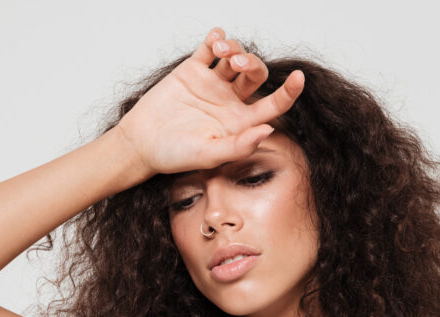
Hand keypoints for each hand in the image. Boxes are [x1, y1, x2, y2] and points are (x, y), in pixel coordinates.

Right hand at [114, 27, 304, 176]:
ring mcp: (212, 84)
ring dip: (234, 48)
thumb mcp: (209, 155)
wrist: (140, 144)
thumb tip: (269, 130)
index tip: (299, 77)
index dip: (289, 92)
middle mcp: (229, 101)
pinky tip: (215, 38)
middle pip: (255, 73)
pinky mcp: (192, 71)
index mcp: (240, 122)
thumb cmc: (174, 155)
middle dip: (252, 63)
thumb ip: (240, 145)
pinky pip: (208, 47)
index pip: (273, 104)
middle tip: (236, 63)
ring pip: (234, 57)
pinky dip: (216, 37)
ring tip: (221, 49)